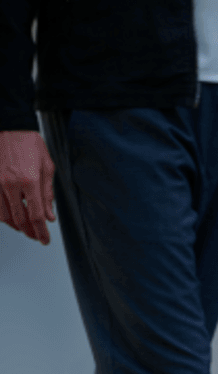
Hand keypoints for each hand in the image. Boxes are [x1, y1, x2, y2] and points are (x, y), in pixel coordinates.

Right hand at [0, 130, 55, 244]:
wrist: (9, 126)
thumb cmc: (29, 143)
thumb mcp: (47, 168)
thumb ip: (48, 194)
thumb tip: (50, 216)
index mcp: (29, 181)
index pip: (36, 215)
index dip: (41, 232)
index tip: (45, 240)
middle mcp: (10, 184)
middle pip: (19, 219)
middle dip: (30, 232)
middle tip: (37, 237)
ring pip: (4, 215)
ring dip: (16, 226)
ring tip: (26, 229)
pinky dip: (3, 215)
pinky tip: (11, 217)